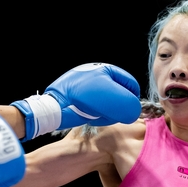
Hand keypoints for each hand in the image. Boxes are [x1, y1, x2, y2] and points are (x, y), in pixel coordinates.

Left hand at [10, 62, 141, 140]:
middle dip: (117, 108)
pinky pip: (96, 110)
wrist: (55, 106)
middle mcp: (98, 77)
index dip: (132, 99)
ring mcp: (89, 89)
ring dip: (106, 113)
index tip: (128, 110)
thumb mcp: (113, 99)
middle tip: (108, 113)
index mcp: (107, 70)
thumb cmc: (82, 97)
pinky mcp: (81, 100)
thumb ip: (130, 105)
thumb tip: (133, 114)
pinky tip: (88, 117)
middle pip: (121, 96)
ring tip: (95, 115)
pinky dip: (95, 116)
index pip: (131, 84)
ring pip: (109, 105)